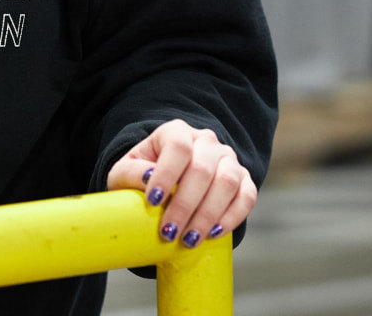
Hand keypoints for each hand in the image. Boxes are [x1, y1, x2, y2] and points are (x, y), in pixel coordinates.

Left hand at [106, 119, 255, 248]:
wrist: (166, 184)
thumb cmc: (141, 176)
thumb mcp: (125, 172)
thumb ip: (131, 172)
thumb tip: (148, 178)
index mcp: (176, 132)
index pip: (178, 147)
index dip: (167, 174)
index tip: (153, 202)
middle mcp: (206, 141)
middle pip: (202, 169)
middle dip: (185, 205)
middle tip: (169, 233)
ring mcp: (227, 159)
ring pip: (227, 182)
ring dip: (208, 215)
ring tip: (189, 239)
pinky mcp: (243, 179)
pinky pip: (247, 196)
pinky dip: (232, 217)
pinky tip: (213, 234)